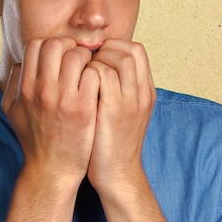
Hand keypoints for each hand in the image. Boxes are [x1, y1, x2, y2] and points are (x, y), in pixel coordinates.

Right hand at [1, 37, 99, 189]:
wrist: (52, 170)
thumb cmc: (34, 138)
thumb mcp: (12, 110)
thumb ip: (13, 83)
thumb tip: (21, 62)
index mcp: (25, 88)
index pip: (36, 45)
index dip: (50, 44)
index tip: (60, 55)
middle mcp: (42, 90)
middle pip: (56, 44)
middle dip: (69, 46)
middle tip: (77, 59)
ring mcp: (64, 99)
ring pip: (77, 55)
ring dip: (86, 58)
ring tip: (88, 69)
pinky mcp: (84, 109)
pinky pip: (93, 74)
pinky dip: (97, 72)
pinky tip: (97, 82)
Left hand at [84, 39, 155, 194]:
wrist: (116, 174)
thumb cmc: (112, 141)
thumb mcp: (124, 111)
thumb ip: (118, 87)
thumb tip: (99, 63)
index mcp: (146, 91)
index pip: (137, 50)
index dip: (114, 47)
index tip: (96, 56)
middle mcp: (142, 93)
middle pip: (130, 51)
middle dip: (105, 50)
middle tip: (86, 61)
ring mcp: (131, 101)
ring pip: (118, 59)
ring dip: (96, 60)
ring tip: (82, 73)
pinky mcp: (114, 110)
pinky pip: (102, 75)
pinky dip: (88, 73)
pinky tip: (76, 84)